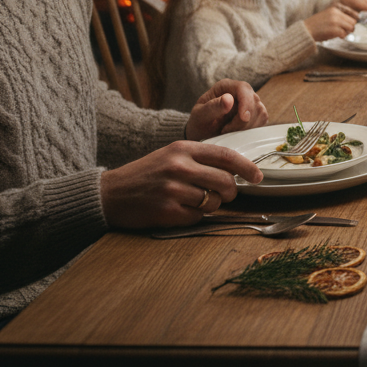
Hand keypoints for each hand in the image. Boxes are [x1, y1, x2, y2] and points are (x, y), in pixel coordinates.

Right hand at [99, 140, 262, 227]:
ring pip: (214, 201)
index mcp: (182, 148)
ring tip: (194, 201)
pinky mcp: (167, 210)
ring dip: (210, 205)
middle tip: (222, 194)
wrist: (109, 193)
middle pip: (225, 181)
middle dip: (229, 192)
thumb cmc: (145, 175)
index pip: (226, 156)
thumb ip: (200, 159)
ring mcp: (173, 189)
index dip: (247, 167)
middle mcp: (179, 166)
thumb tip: (234, 171)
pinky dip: (193, 216)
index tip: (258, 176)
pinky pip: (197, 217)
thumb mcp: (171, 155)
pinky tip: (179, 210)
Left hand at [186, 79, 267, 139]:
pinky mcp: (255, 114)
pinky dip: (252, 129)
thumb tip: (229, 99)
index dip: (246, 102)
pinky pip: (262, 121)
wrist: (202, 134)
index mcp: (225, 86)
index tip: (244, 118)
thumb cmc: (199, 123)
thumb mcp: (200, 116)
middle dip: (243, 120)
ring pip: (260, 112)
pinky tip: (238, 133)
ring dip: (247, 126)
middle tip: (226, 130)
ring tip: (229, 131)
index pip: (243, 88)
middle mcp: (240, 92)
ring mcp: (250, 102)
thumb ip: (212, 107)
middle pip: (254, 102)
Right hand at [304, 5, 358, 40]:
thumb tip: (354, 21)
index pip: (352, 13)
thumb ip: (339, 16)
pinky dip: (341, 36)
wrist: (305, 31)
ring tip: (338, 33)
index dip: (353, 19)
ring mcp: (335, 21)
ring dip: (346, 32)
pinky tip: (335, 36)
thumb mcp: (329, 15)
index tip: (352, 24)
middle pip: (353, 22)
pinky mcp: (334, 30)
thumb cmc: (317, 25)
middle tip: (343, 31)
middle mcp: (336, 13)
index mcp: (335, 8)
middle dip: (350, 27)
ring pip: (351, 28)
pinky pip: (344, 34)